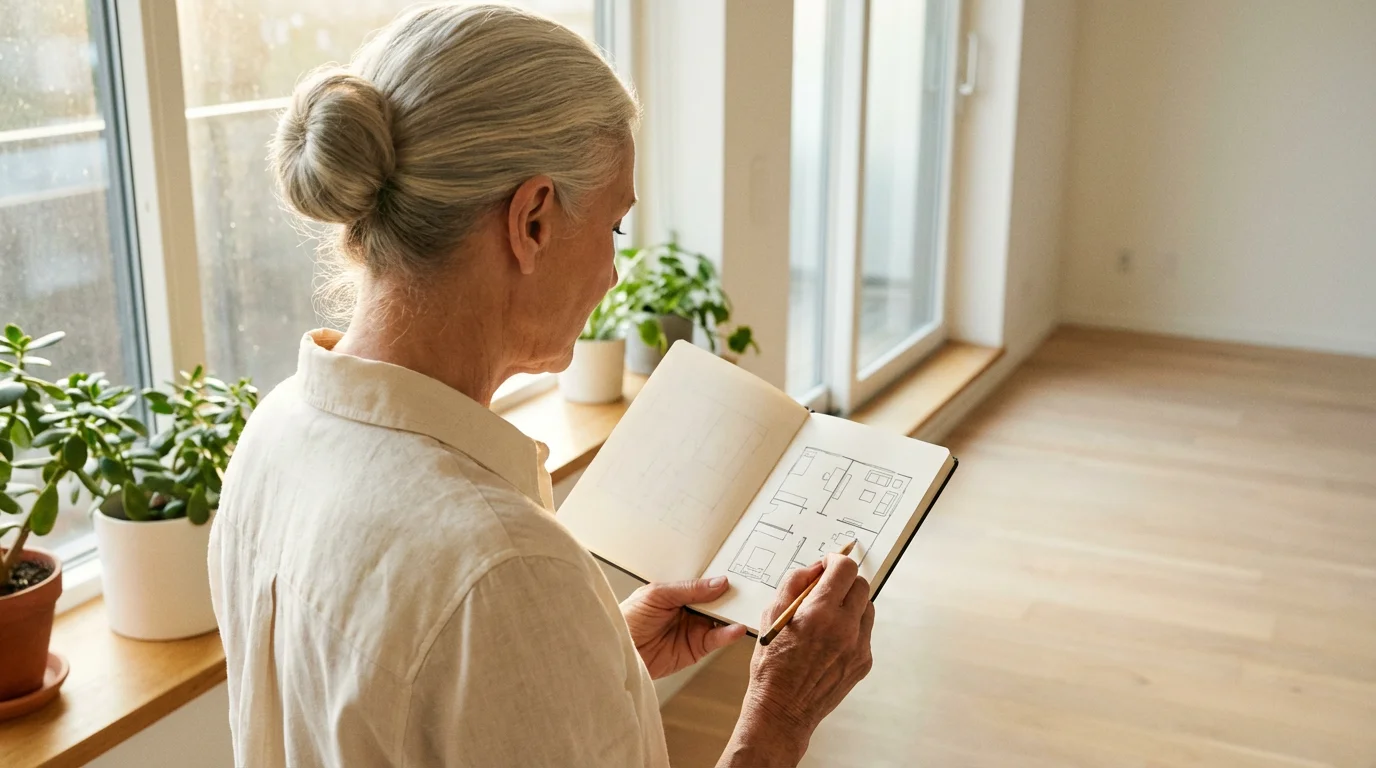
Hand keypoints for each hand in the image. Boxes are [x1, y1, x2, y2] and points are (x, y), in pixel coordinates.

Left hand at [621, 576, 747, 678]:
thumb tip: (719, 583)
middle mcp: (688, 609)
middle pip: (717, 601)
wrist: (618, 650)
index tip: (740, 573)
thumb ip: (689, 590)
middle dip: (732, 596)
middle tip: (750, 590)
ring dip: (734, 615)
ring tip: (747, 609)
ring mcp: (693, 629)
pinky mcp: (696, 649)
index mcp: (678, 592)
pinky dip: (728, 634)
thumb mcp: (658, 595)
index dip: (720, 579)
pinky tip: (736, 628)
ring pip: (720, 620)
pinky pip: (716, 639)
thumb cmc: (629, 618)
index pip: (704, 583)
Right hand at [718, 555, 874, 766]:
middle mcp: (845, 628)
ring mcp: (858, 647)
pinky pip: (865, 632)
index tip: (827, 564)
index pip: (845, 569)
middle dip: (844, 580)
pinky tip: (831, 638)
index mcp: (820, 613)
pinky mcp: (864, 662)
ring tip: (829, 615)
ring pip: (868, 607)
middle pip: (861, 584)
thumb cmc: (772, 666)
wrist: (783, 710)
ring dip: (851, 603)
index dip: (836, 560)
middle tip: (826, 588)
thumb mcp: (771, 615)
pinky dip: (852, 627)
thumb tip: (814, 568)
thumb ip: (794, 584)